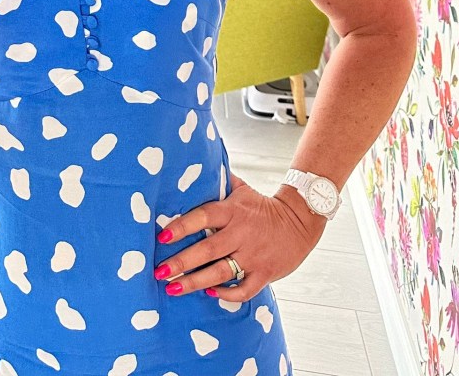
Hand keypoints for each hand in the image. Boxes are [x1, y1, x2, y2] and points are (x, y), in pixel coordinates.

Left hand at [152, 173, 325, 301]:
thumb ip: (219, 181)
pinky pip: (244, 289)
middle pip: (207, 249)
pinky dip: (226, 294)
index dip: (183, 226)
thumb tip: (197, 164)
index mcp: (233, 211)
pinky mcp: (265, 273)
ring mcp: (253, 255)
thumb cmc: (262, 205)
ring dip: (195, 282)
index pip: (203, 216)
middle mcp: (241, 233)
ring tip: (173, 288)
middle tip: (158, 271)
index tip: (163, 236)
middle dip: (181, 262)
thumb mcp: (242, 188)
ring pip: (221, 272)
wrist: (300, 221)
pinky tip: (210, 293)